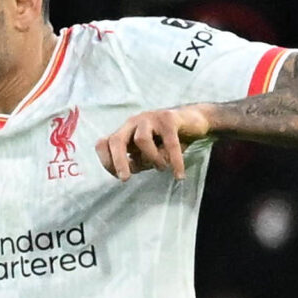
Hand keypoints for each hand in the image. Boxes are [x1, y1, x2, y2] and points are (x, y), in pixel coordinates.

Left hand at [97, 105, 213, 180]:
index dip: (106, 161)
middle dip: (118, 161)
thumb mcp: (148, 154)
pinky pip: (169, 143)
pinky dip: (174, 162)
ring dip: (152, 159)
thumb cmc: (166, 140)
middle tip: (125, 179)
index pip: (104, 144)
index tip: (117, 176)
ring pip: (142, 140)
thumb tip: (128, 170)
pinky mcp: (169, 119)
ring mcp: (150, 118)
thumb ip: (137, 162)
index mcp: (125, 131)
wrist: (193, 121)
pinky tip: (179, 175)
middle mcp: (134, 122)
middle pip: (116, 140)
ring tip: (162, 168)